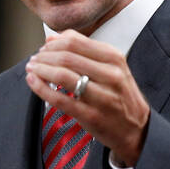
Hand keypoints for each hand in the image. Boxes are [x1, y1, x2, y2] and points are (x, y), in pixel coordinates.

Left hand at [25, 29, 149, 166]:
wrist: (137, 130)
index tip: (43, 49)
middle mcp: (111, 75)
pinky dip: (42, 89)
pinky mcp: (92, 116)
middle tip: (34, 60)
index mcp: (114, 58)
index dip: (53, 43)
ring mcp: (103, 96)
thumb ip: (82, 50)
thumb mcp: (110, 67)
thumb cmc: (120, 95)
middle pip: (66, 57)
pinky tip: (33, 83)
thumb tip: (51, 38)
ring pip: (62, 76)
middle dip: (44, 57)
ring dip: (41, 70)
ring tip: (32, 69)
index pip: (75, 41)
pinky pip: (60, 100)